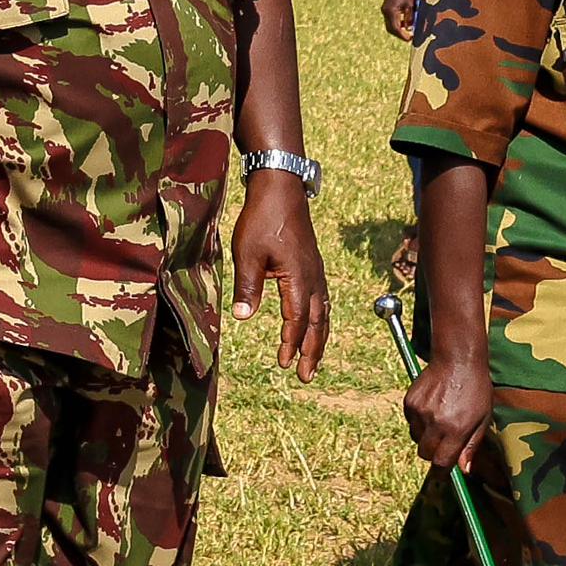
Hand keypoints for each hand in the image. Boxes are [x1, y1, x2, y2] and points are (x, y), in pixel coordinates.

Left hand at [232, 170, 327, 380]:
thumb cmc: (261, 220)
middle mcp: (314, 278)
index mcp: (298, 277)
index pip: (297, 319)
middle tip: (306, 376)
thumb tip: (242, 318)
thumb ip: (247, 287)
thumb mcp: (247, 254)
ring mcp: (317, 271)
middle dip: (312, 351)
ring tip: (313, 361)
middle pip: (318, 323)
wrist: (281, 190)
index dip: (291, 343)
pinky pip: (323, 300)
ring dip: (319, 339)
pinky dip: (320, 320)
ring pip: (323, 313)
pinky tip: (315, 327)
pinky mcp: (314, 266)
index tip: (284, 363)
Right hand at [378, 0, 417, 41]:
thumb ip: (409, 18)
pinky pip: (390, 20)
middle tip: (409, 38)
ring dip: (398, 29)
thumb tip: (409, 29)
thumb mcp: (411, 6)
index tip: (410, 39)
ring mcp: (385, 10)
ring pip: (389, 25)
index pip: (396, 28)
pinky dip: (396, 24)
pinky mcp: (386, 8)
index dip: (403, 35)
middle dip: (399, 34)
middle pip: (390, 29)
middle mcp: (385, 12)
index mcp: (391, 11)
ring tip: (408, 31)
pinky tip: (405, 23)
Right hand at [404, 346, 490, 470]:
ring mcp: (419, 412)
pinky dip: (419, 421)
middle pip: (425, 454)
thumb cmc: (476, 390)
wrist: (458, 360)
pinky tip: (432, 409)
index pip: (441, 462)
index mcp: (456, 429)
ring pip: (416, 438)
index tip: (443, 472)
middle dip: (433, 454)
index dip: (442, 471)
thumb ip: (472, 445)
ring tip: (439, 421)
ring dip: (426, 437)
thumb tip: (465, 470)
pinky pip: (410, 422)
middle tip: (443, 444)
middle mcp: (435, 423)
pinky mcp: (409, 402)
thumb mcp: (483, 419)